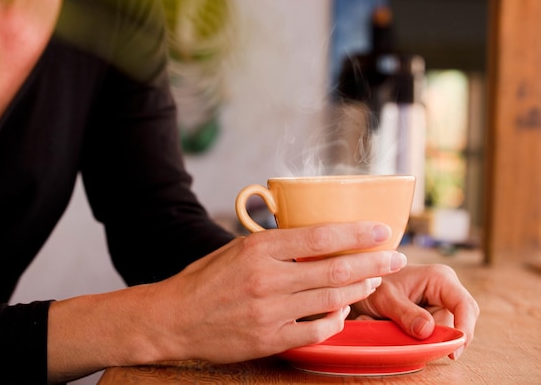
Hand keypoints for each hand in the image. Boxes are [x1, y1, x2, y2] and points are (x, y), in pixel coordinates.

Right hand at [143, 222, 408, 363]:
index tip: (380, 229)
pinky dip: (334, 321)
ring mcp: (269, 311)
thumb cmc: (205, 280)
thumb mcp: (235, 250)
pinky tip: (342, 312)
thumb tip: (314, 238)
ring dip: (358, 290)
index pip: (319, 237)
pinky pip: (315, 331)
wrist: (174, 318)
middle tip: (394, 257)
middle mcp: (267, 278)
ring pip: (330, 299)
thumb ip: (274, 245)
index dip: (356, 233)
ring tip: (374, 281)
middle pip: (334, 268)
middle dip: (372, 262)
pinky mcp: (268, 338)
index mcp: (258, 249)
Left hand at [350, 263, 479, 359]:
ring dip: (416, 339)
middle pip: (452, 325)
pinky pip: (429, 336)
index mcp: (439, 278)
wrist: (361, 284)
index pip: (465, 305)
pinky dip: (412, 339)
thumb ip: (405, 313)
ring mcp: (438, 305)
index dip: (464, 329)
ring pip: (439, 334)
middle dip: (431, 338)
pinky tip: (393, 329)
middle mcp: (444, 291)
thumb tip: (427, 330)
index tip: (453, 350)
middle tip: (404, 339)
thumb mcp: (385, 298)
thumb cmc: (373, 283)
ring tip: (389, 327)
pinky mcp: (431, 317)